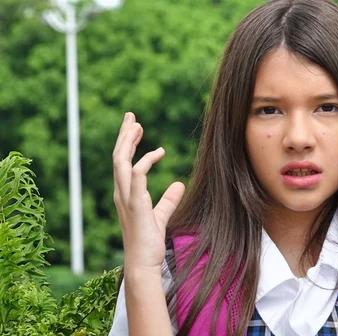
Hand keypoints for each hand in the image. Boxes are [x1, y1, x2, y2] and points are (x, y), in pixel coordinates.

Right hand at [112, 112, 185, 272]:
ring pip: (121, 162)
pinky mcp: (135, 204)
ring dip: (128, 142)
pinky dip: (144, 162)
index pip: (122, 162)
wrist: (144, 262)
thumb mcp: (161, 215)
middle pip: (118, 157)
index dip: (128, 143)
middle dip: (124, 135)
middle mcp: (122, 193)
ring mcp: (126, 198)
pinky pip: (136, 177)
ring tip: (137, 125)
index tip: (137, 127)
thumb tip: (179, 185)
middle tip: (132, 117)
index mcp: (125, 193)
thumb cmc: (149, 241)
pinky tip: (157, 153)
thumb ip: (168, 200)